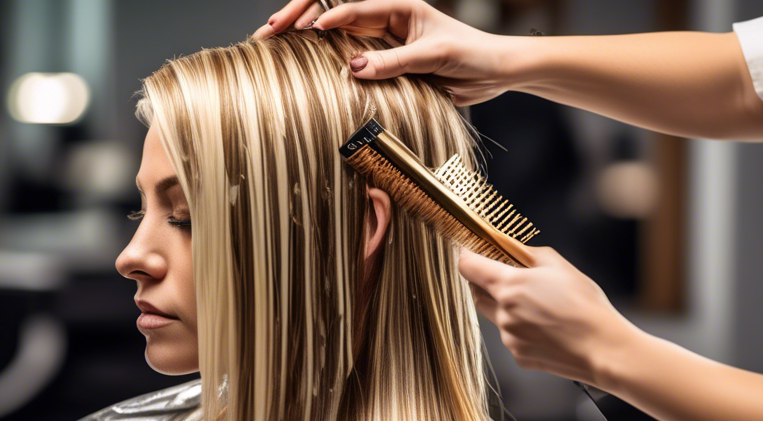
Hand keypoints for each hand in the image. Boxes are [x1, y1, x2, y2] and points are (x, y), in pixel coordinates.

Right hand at [252, 0, 515, 105]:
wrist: (491, 72)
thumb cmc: (470, 55)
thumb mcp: (432, 57)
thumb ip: (394, 62)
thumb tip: (353, 69)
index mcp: (399, 6)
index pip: (353, 7)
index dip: (326, 17)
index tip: (305, 29)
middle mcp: (386, 18)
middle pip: (333, 10)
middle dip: (299, 16)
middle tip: (271, 30)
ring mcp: (382, 39)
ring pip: (334, 31)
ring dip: (303, 34)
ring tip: (273, 40)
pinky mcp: (384, 60)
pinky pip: (347, 55)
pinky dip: (322, 56)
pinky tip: (300, 61)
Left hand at [457, 246, 640, 389]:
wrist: (603, 348)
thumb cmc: (585, 304)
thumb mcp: (558, 265)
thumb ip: (526, 253)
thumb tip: (508, 248)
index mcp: (509, 286)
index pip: (468, 267)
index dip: (466, 256)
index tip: (470, 251)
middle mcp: (503, 313)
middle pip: (477, 293)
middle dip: (483, 282)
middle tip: (501, 275)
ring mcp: (508, 337)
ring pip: (496, 317)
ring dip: (505, 306)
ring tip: (538, 304)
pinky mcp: (518, 356)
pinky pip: (511, 336)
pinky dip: (520, 327)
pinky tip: (545, 326)